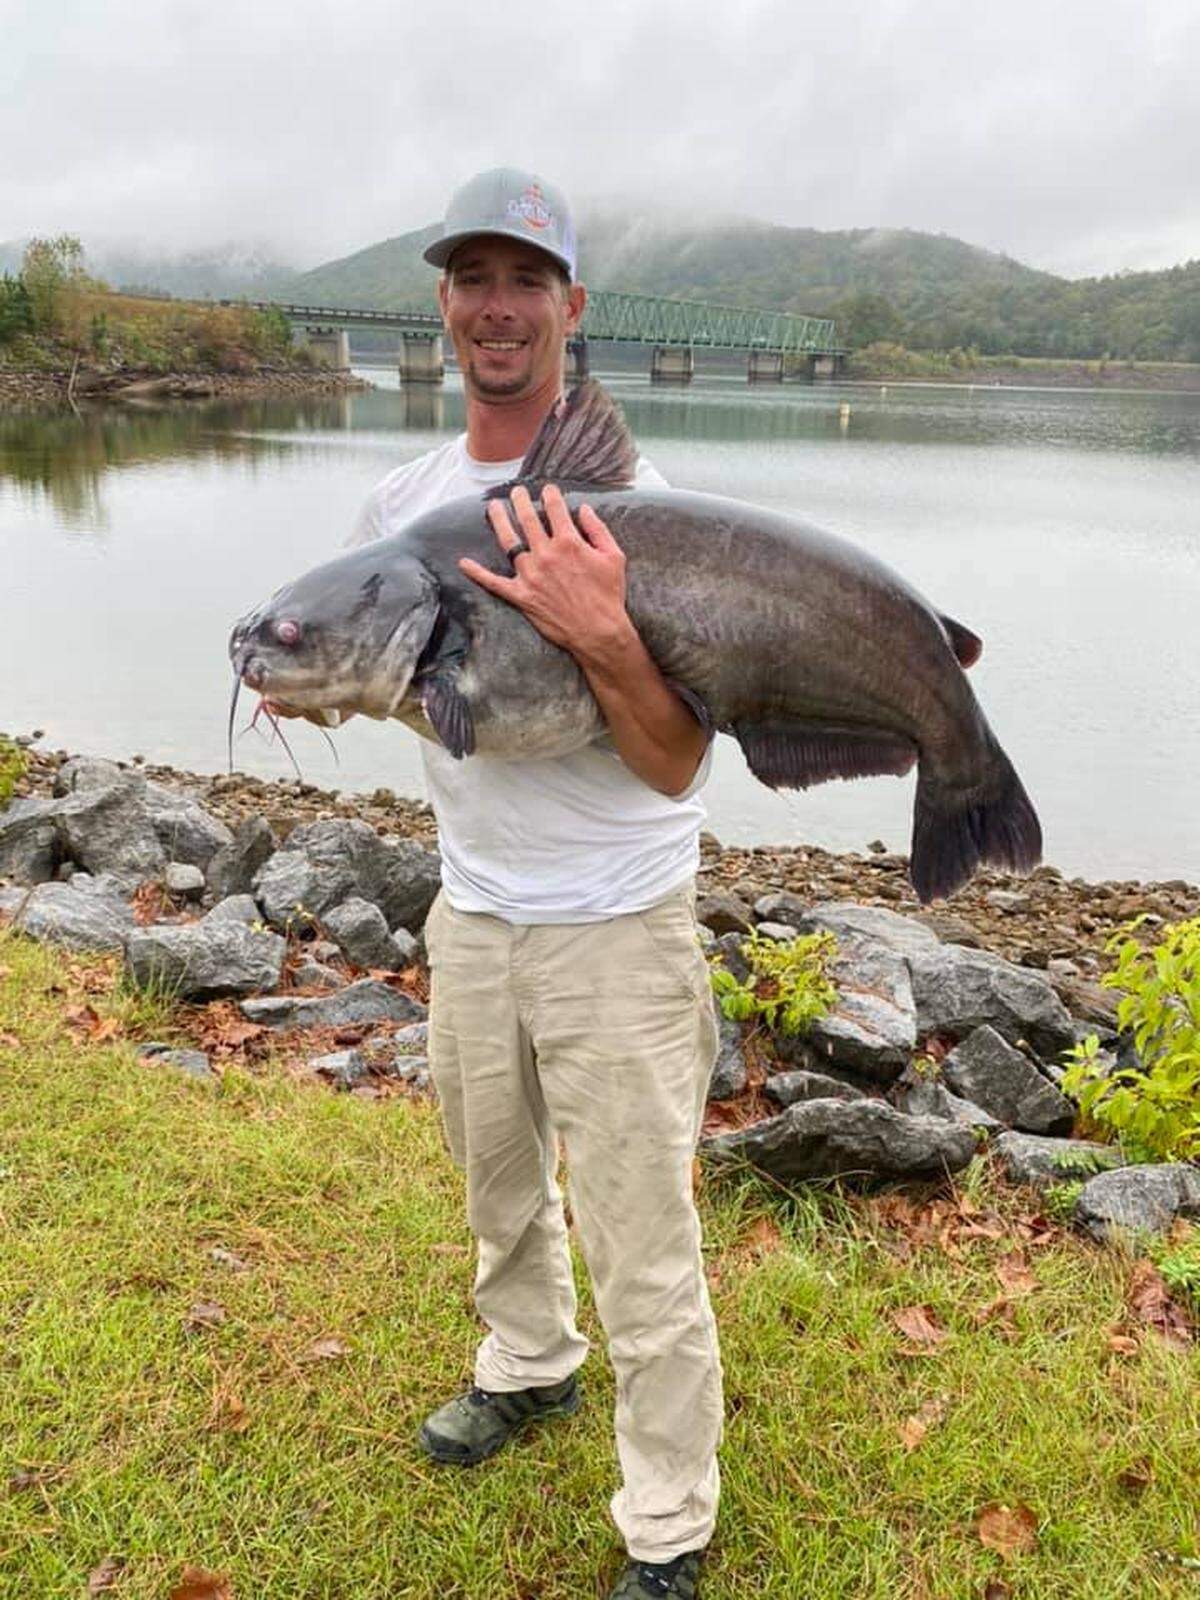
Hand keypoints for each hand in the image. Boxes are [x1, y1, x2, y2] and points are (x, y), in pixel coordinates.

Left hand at [458, 483, 635, 664]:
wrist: (598, 632)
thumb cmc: (608, 595)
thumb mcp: (614, 557)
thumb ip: (598, 530)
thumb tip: (583, 509)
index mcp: (569, 543)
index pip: (555, 509)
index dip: (550, 494)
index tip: (547, 488)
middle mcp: (546, 554)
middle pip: (528, 519)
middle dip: (520, 500)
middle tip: (515, 491)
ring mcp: (531, 575)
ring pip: (509, 542)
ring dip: (499, 521)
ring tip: (493, 507)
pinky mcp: (521, 595)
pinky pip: (494, 583)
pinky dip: (478, 573)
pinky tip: (464, 563)